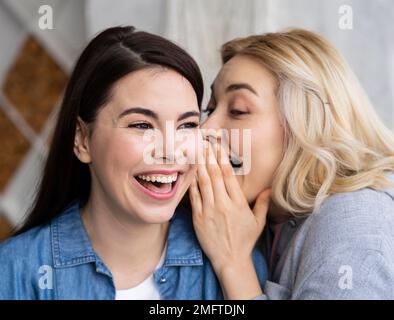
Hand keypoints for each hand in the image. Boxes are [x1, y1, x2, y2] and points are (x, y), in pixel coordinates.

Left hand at [189, 138, 270, 298]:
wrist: (230, 259)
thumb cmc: (245, 240)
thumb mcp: (258, 222)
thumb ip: (263, 203)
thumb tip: (269, 189)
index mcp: (238, 203)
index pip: (229, 175)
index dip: (222, 159)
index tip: (219, 147)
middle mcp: (223, 204)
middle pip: (214, 175)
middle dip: (210, 157)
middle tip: (205, 143)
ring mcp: (209, 211)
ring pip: (203, 183)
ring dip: (200, 166)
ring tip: (197, 152)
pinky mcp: (198, 218)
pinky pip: (194, 197)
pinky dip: (192, 184)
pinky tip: (190, 173)